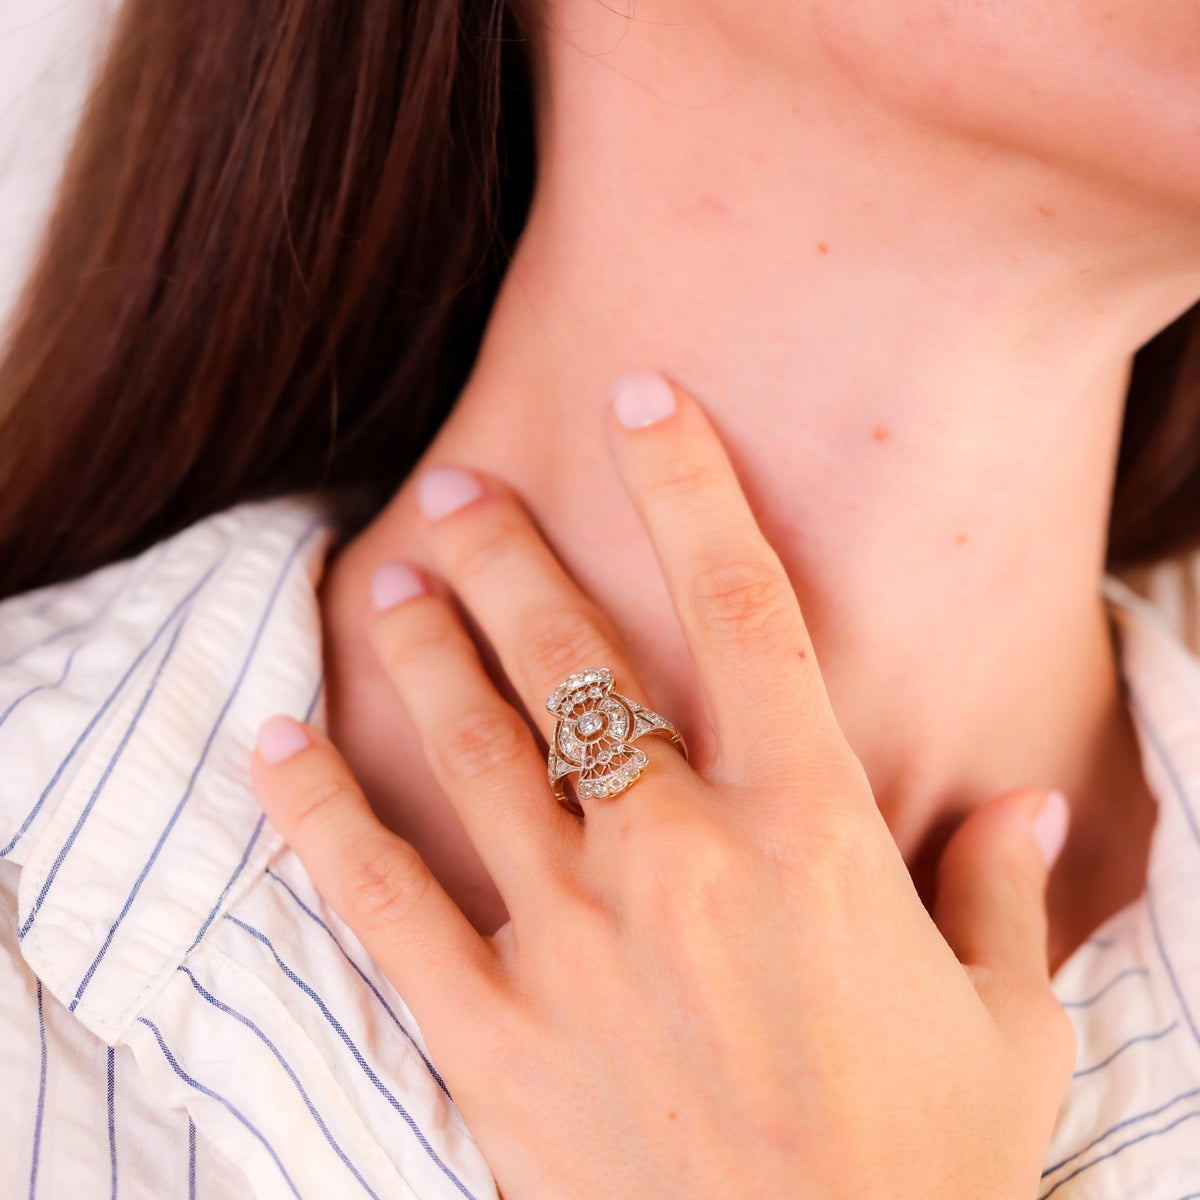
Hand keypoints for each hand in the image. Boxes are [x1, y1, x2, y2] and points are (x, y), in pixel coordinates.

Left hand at [251, 373, 1074, 1199]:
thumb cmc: (928, 1171)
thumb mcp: (1004, 1026)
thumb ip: (1004, 896)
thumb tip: (1036, 813)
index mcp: (809, 834)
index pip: (743, 606)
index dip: (689, 484)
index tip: (642, 402)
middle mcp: (679, 860)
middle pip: (574, 659)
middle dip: (508, 558)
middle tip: (454, 490)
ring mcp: (574, 944)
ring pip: (473, 752)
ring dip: (419, 653)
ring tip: (381, 581)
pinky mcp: (494, 1037)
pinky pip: (377, 903)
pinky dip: (316, 814)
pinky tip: (273, 745)